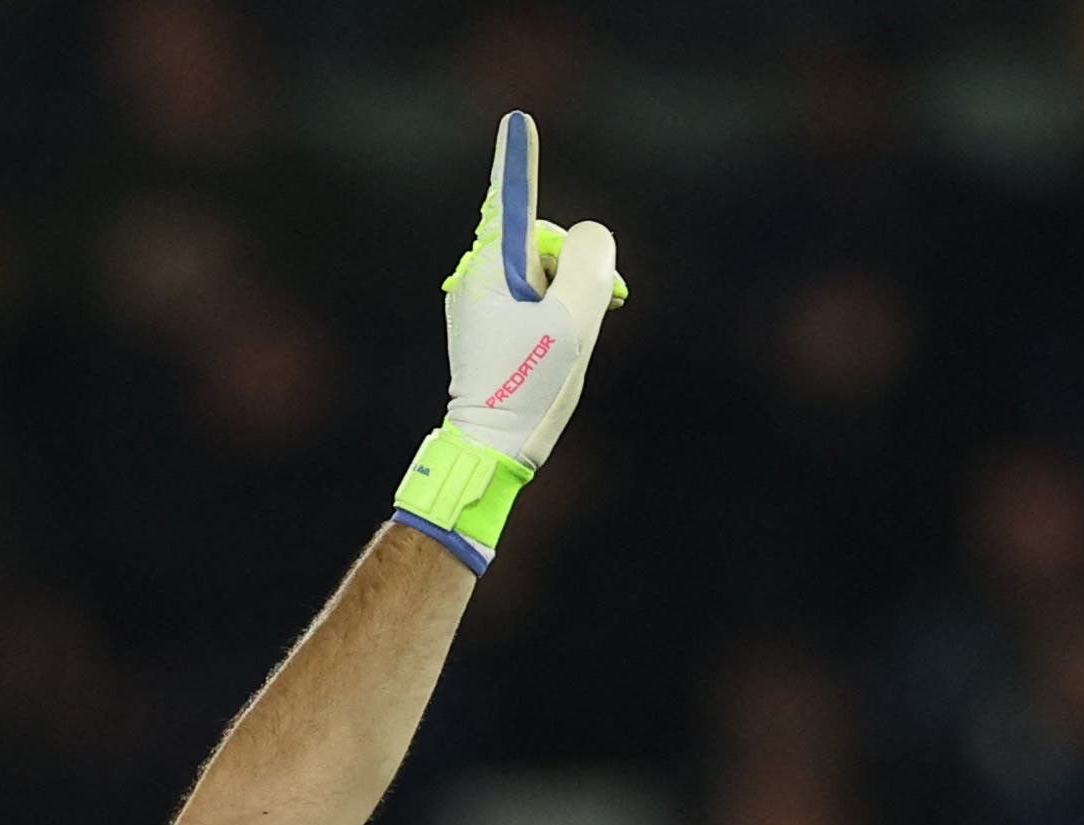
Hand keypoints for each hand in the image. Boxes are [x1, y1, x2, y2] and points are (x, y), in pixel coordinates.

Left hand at [392, 112, 626, 573]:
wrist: (494, 444)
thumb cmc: (530, 383)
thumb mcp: (575, 318)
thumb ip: (590, 260)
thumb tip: (589, 236)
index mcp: (493, 269)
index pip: (513, 203)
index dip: (518, 162)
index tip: (516, 121)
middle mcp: (478, 277)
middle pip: (543, 241)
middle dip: (576, 265)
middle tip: (605, 304)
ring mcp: (478, 300)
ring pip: (541, 271)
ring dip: (569, 293)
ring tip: (571, 339)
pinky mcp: (484, 323)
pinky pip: (531, 295)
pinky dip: (554, 309)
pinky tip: (557, 345)